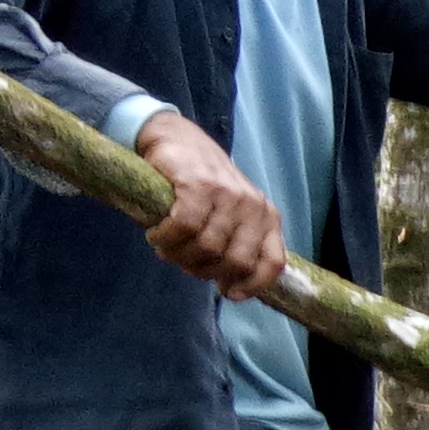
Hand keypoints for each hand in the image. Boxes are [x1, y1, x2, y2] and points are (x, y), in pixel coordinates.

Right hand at [134, 110, 285, 294]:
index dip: (251, 286)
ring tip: (166, 247)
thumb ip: (236, 244)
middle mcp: (253, 205)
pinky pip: (184, 226)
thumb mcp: (230, 214)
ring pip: (207, 247)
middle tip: (182, 261)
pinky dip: (166, 238)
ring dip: (179, 255)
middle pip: (234, 262)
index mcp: (267, 217)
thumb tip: (230, 288)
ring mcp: (227, 193)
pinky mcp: (198, 184)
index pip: (272, 263)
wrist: (175, 137)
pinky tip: (156, 235)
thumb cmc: (202, 185)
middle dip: (204, 271)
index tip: (227, 293)